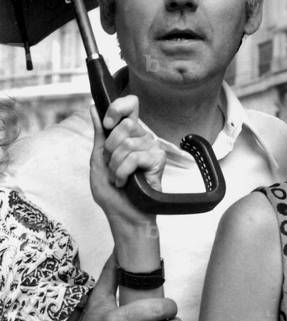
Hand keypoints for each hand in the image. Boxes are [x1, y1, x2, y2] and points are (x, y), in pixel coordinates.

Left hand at [89, 99, 163, 227]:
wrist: (123, 215)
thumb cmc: (112, 192)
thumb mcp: (98, 160)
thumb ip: (99, 134)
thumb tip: (93, 108)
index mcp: (129, 134)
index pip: (131, 105)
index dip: (118, 108)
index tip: (109, 124)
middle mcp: (143, 137)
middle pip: (125, 125)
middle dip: (111, 149)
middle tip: (113, 165)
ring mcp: (152, 148)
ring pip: (127, 144)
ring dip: (115, 166)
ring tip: (119, 177)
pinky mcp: (158, 160)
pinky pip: (134, 158)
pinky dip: (122, 173)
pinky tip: (126, 182)